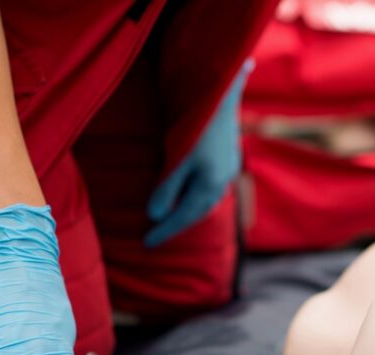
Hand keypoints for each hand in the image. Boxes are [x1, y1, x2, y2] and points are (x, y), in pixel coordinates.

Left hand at [145, 62, 251, 246]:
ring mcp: (227, 168)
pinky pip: (210, 187)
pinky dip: (196, 197)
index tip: (147, 244)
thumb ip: (167, 187)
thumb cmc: (197, 124)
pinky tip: (189, 194)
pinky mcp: (226, 156)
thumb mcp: (177, 157)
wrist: (223, 91)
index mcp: (210, 184)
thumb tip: (155, 215)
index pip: (184, 216)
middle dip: (178, 225)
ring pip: (206, 199)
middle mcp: (223, 180)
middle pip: (198, 212)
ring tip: (171, 220)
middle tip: (156, 237)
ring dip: (188, 212)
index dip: (165, 230)